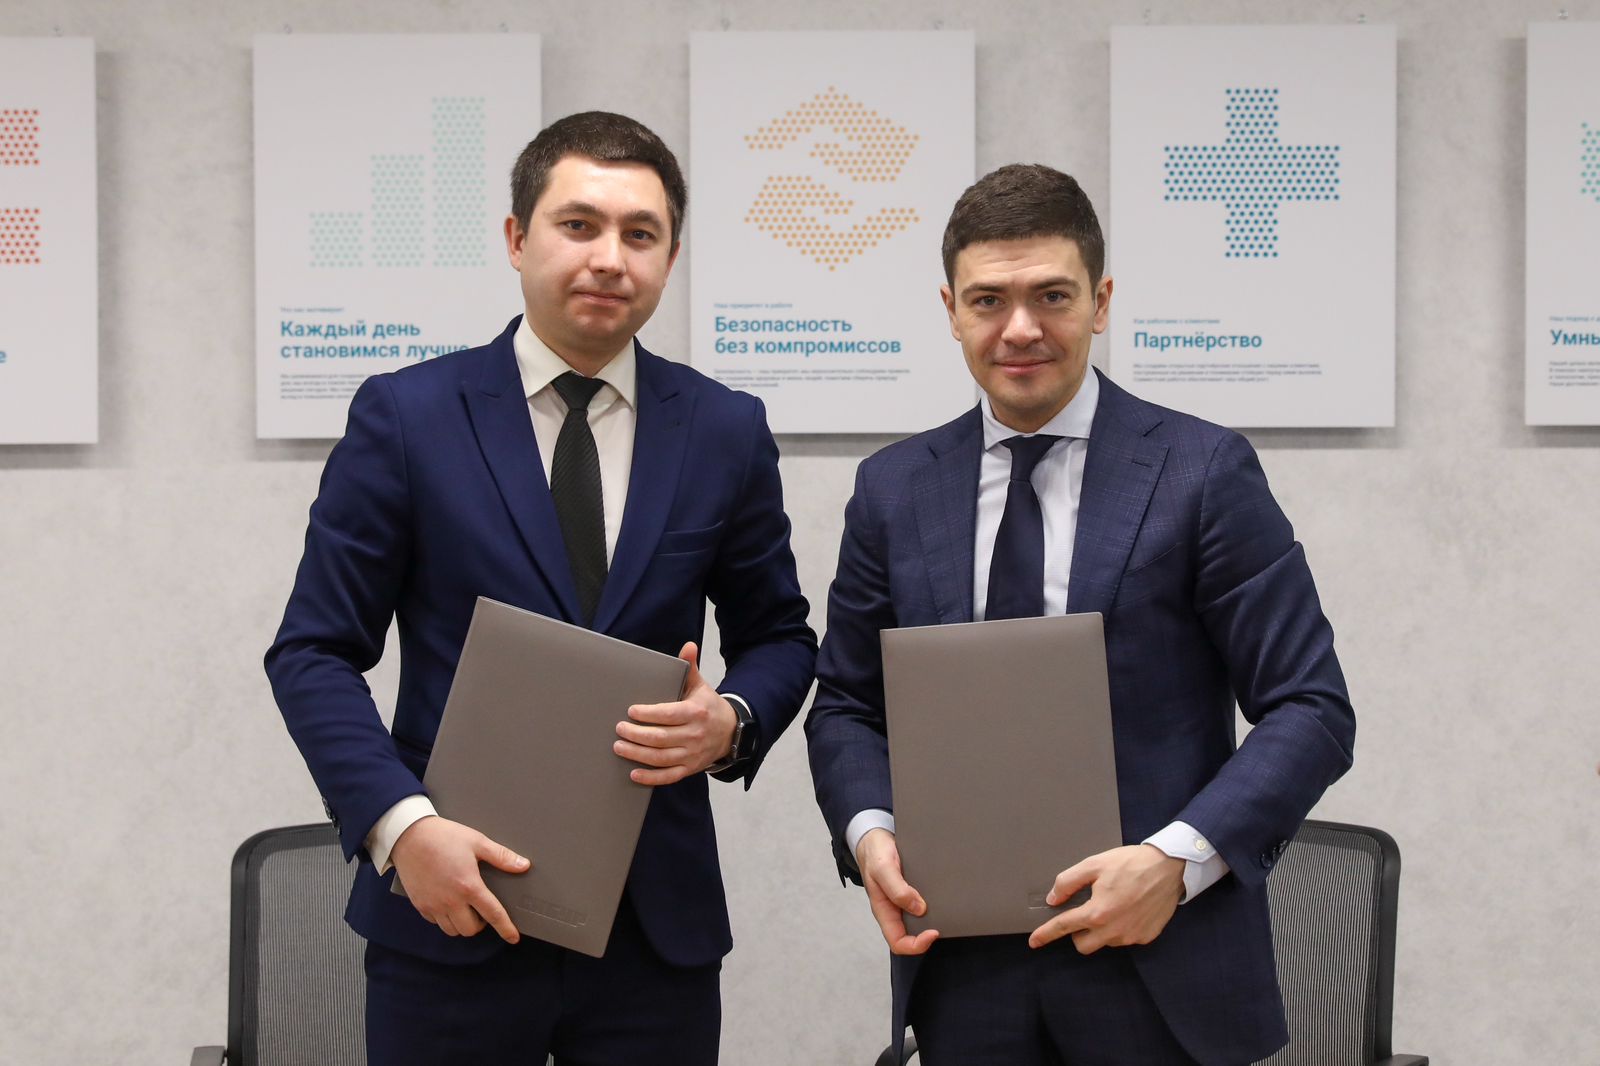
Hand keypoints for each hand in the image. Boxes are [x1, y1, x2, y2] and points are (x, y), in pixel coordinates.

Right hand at [389, 816, 529, 942]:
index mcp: (469, 885)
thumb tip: (523, 865)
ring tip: (466, 908)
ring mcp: (433, 905)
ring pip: (452, 930)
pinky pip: (436, 922)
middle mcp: (450, 900)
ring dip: (462, 924)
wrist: (408, 834)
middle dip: (481, 924)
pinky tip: (448, 904)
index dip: (506, 928)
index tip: (513, 937)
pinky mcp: (420, 905)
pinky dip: (445, 919)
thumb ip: (501, 856)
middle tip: (482, 909)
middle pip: (470, 929)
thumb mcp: (477, 841)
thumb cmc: (443, 836)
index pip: (493, 914)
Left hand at [614, 642, 736, 784]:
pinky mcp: (690, 768)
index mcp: (696, 712)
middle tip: (619, 729)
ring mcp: (692, 754)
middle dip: (636, 734)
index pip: (668, 714)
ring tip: (619, 747)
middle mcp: (694, 735)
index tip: (631, 710)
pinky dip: (650, 777)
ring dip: (637, 754)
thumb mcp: (700, 686)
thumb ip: (690, 667)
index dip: (648, 714)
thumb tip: (688, 646)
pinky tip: (634, 774)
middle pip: (660, 737)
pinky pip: (668, 776)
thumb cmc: (708, 706)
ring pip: (661, 757)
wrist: (730, 732)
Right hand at [856, 828, 939, 955]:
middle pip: (912, 936)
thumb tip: (919, 908)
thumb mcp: (882, 868)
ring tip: (947, 909)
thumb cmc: (874, 854)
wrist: (876, 838)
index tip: (933, 931)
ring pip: (920, 922)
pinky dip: (935, 904)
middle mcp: (895, 910)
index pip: (898, 942)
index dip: (917, 944)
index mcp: (884, 911)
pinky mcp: (913, 892)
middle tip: (944, 921)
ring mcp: (904, 902)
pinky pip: (924, 905)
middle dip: (928, 934)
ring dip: (934, 919)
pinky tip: (943, 896)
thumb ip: (897, 889)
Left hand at [1028, 843, 1184, 953]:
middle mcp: (1113, 931)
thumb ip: (1069, 882)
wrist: (1169, 867)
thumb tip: (1053, 898)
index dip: (1046, 934)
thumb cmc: (1131, 863)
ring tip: (1112, 904)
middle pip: (1083, 945)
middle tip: (1084, 912)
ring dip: (1100, 930)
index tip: (1034, 942)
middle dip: (1077, 933)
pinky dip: (1119, 928)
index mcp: (1097, 913)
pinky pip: (1124, 939)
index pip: (1064, 927)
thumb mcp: (1094, 864)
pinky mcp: (1145, 937)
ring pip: (1104, 942)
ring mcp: (1131, 937)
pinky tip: (1127, 909)